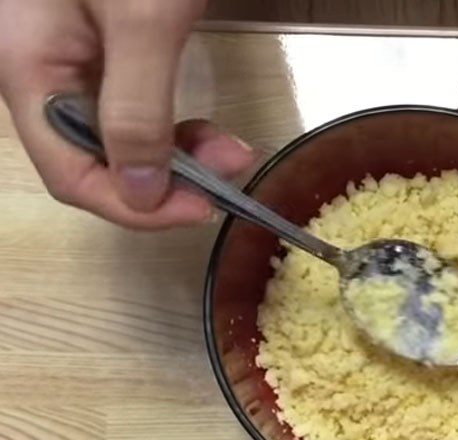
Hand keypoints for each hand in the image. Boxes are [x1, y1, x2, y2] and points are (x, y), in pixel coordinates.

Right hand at [0, 0, 255, 228]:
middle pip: (97, 163)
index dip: (136, 207)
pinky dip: (173, 126)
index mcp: (31, 68)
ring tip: (230, 148)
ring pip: (119, 140)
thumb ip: (135, 109)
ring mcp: (72, 59)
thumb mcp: (142, 19)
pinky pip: (132, 109)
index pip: (72, 177)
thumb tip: (141, 194)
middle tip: (230, 166)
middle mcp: (42, 72)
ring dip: (177, 156)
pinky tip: (206, 128)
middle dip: (167, 180)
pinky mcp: (103, 46)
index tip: (201, 207)